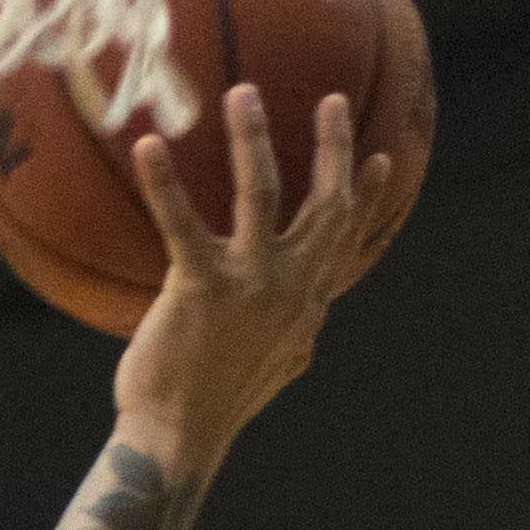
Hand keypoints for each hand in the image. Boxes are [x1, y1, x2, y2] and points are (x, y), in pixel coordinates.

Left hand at [109, 87, 377, 483]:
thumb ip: (295, 334)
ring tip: (242, 94)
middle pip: (326, 203)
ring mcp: (251, 283)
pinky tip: (149, 146)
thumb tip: (310, 332)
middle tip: (335, 99)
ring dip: (254, 138)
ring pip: (263, 193)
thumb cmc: (216, 399)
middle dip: (333, 147)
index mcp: (306, 302)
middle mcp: (291, 286)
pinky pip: (182, 222)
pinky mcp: (202, 286)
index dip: (368, 198)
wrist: (181, 435)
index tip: (380, 158)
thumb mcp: (277, 364)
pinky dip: (165, 182)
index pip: (348, 241)